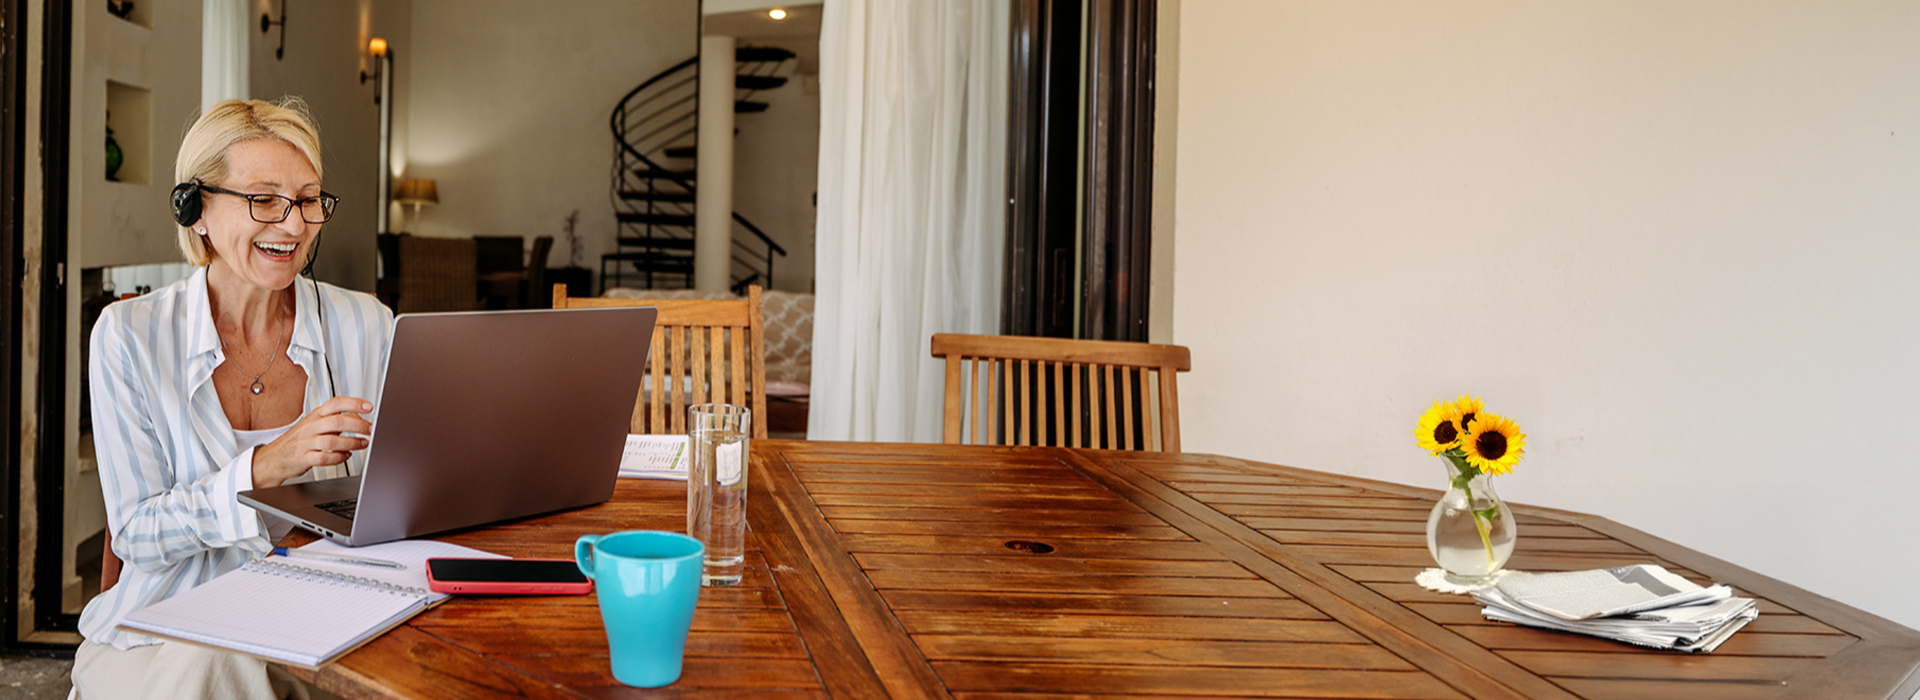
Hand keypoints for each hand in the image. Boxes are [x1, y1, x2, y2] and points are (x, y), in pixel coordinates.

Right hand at [251, 396, 373, 488]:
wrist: (273, 458)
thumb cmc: (299, 441)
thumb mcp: (315, 425)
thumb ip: (336, 421)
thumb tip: (360, 420)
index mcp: (315, 415)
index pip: (335, 403)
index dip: (353, 403)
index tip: (369, 407)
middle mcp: (310, 426)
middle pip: (336, 422)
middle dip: (358, 426)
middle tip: (370, 430)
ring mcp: (305, 442)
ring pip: (331, 441)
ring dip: (351, 443)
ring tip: (362, 444)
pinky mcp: (302, 458)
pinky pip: (323, 458)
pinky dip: (338, 458)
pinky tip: (345, 456)